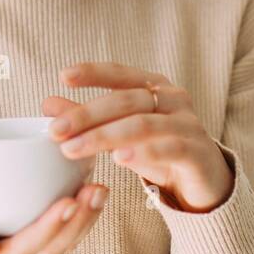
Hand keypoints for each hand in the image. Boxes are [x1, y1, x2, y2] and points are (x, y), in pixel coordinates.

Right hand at [0, 179, 108, 253]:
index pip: (24, 250)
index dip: (49, 228)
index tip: (68, 201)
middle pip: (51, 249)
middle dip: (77, 221)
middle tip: (93, 189)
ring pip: (61, 243)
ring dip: (85, 217)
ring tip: (99, 189)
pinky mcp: (28, 240)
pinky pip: (59, 233)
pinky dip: (78, 213)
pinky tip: (90, 190)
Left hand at [43, 61, 233, 212]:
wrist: (205, 181)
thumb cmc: (159, 150)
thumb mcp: (121, 134)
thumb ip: (89, 119)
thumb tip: (48, 104)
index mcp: (155, 87)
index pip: (121, 74)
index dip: (94, 72)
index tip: (64, 75)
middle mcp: (173, 99)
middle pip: (126, 100)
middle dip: (87, 114)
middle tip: (55, 131)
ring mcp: (188, 124)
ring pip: (143, 124)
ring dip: (104, 136)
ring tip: (73, 149)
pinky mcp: (198, 152)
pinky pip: (169, 148)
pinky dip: (143, 151)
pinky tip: (119, 159)